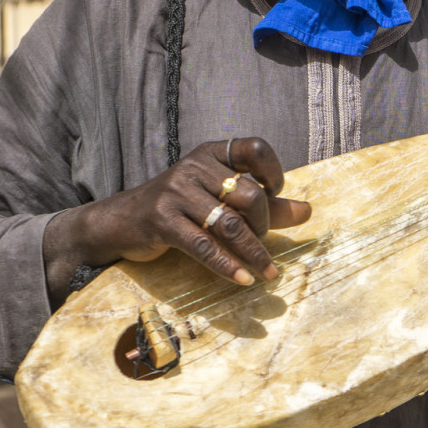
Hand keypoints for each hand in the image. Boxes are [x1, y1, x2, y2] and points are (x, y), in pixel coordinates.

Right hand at [45, 137, 311, 298]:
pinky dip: (228, 266)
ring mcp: (176, 192)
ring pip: (229, 223)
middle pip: (247, 192)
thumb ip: (265, 204)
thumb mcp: (219, 199)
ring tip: (269, 273)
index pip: (254, 147)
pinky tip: (244, 280)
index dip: (273, 171)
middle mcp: (194, 167)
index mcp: (211, 153)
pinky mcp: (162, 221)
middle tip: (264, 243)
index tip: (275, 193)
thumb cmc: (179, 208)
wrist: (120, 222)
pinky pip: (204, 246)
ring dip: (254, 252)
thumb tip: (307, 211)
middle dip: (263, 223)